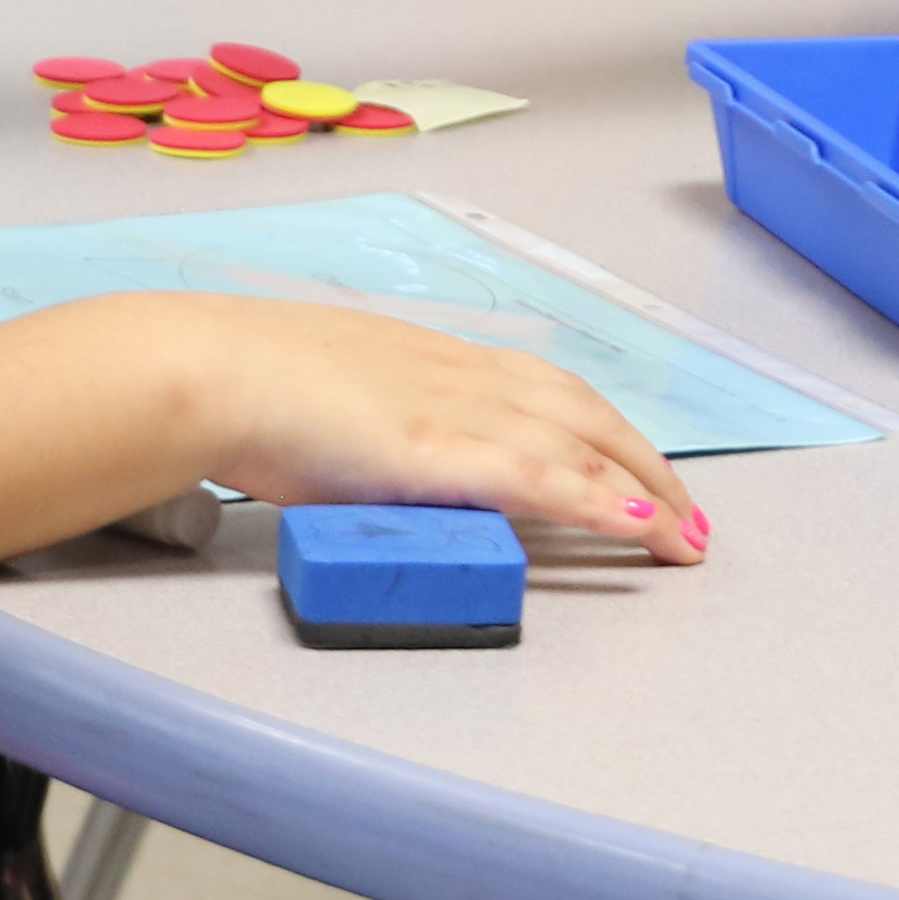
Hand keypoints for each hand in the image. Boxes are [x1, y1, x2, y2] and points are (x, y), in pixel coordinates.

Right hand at [164, 295, 706, 562]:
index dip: (602, 430)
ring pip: (578, 444)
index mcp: (437, 361)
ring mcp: (454, 411)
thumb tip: (390, 459)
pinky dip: (599, 501)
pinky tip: (637, 526)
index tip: (637, 468)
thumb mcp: (335, 395)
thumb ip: (377, 425)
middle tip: (688, 518)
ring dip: (643, 489)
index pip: (547, 390)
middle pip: (585, 414)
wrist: (210, 371)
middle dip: (646, 466)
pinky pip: (541, 478)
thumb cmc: (248, 386)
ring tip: (683, 538)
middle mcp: (462, 377)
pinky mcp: (437, 453)